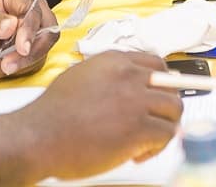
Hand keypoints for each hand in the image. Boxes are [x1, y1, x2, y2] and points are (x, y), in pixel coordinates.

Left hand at [0, 0, 57, 83]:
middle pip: (48, 32)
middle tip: (7, 65)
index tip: (22, 48)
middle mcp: (32, 12)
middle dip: (30, 53)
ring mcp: (34, 34)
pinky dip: (11, 74)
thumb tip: (11, 25)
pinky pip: (30, 67)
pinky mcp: (31, 53)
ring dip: (16, 66)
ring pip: (40, 54)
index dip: (30, 29)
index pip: (34, 10)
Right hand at [19, 52, 181, 178]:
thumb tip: (126, 90)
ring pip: (174, 109)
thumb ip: (108, 77)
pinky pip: (167, 134)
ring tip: (145, 141)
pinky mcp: (138, 128)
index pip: (155, 63)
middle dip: (165, 106)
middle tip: (154, 122)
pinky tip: (137, 154)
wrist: (41, 134)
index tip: (157, 97)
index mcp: (113, 60)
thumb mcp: (81, 77)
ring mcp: (135, 100)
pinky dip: (157, 147)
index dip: (160, 83)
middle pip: (170, 85)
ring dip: (164, 127)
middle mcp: (128, 75)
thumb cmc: (54, 112)